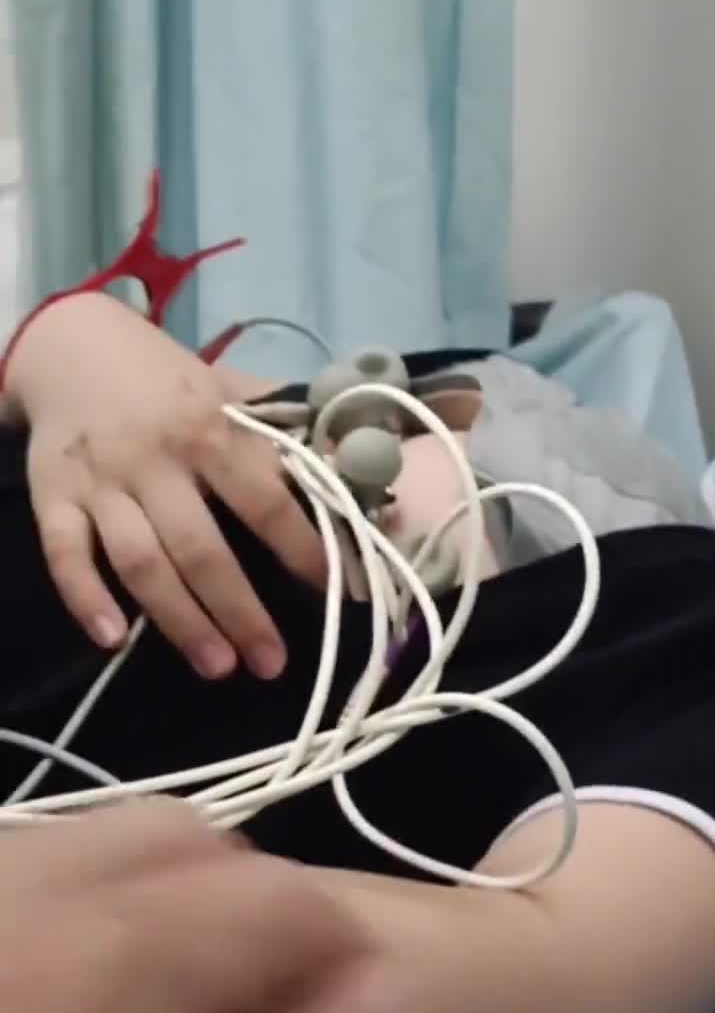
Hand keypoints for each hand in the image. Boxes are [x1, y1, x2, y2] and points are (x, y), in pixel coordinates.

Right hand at [6, 295, 323, 678]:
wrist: (71, 345)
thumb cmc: (167, 380)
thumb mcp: (228, 389)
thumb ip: (285, 427)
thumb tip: (363, 457)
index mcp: (209, 430)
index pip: (266, 501)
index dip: (306, 551)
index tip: (349, 594)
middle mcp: (156, 461)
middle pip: (201, 548)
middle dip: (241, 612)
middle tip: (273, 664)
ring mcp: (102, 483)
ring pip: (140, 562)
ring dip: (179, 620)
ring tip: (217, 666)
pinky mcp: (54, 497)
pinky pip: (64, 554)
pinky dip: (84, 598)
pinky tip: (111, 639)